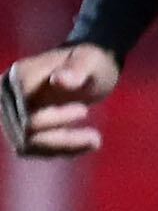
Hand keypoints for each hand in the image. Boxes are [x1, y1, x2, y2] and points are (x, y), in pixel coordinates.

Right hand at [2, 44, 121, 158]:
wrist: (88, 68)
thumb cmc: (91, 61)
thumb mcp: (91, 62)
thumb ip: (77, 70)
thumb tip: (59, 80)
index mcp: (19, 76)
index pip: (26, 110)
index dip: (55, 117)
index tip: (84, 112)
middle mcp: (6, 95)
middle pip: (24, 132)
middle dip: (61, 139)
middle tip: (95, 138)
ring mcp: (10, 112)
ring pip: (25, 145)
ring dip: (61, 148)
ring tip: (94, 141)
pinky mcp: (18, 126)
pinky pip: (32, 149)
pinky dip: (59, 149)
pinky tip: (85, 144)